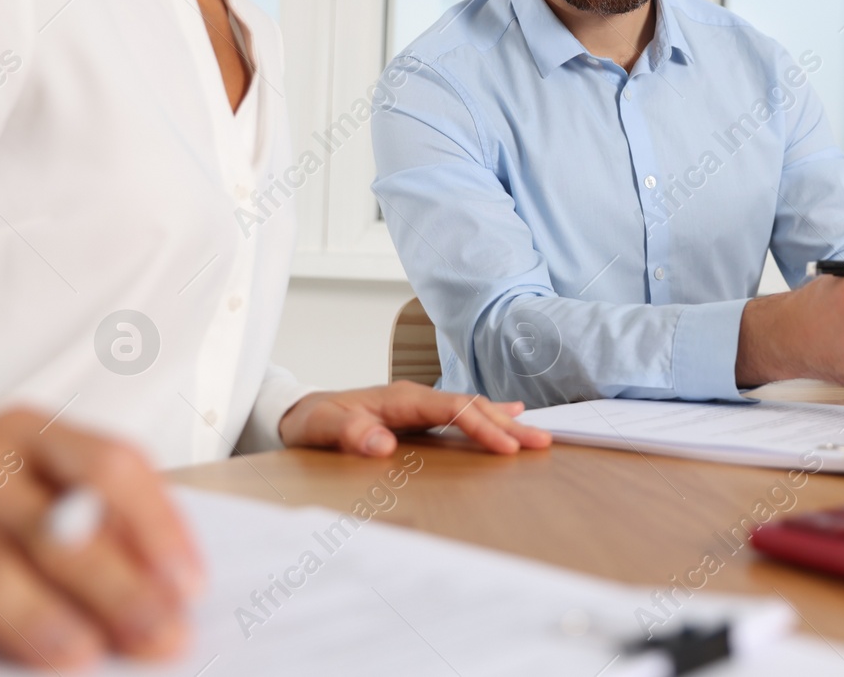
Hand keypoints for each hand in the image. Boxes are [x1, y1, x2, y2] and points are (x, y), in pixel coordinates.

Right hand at [0, 409, 200, 671]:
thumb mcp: (32, 484)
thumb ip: (90, 521)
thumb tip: (161, 590)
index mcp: (28, 435)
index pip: (112, 467)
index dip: (158, 526)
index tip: (190, 584)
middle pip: (58, 523)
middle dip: (115, 586)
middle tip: (157, 634)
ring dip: (36, 615)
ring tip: (81, 656)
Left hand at [277, 381, 551, 456]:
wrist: (301, 411)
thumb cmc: (314, 420)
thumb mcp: (322, 429)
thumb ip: (350, 434)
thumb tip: (383, 443)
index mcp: (402, 398)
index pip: (454, 409)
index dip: (483, 427)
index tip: (507, 447)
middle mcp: (417, 397)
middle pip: (472, 407)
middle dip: (508, 426)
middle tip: (542, 443)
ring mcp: (421, 404)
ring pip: (472, 409)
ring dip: (505, 422)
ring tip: (537, 434)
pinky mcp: (420, 414)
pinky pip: (462, 412)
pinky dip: (490, 414)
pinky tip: (510, 415)